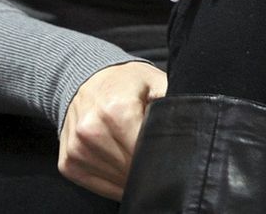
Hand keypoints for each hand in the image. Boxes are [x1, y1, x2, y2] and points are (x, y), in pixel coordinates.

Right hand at [59, 61, 166, 199]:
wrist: (85, 79)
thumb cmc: (125, 83)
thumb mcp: (155, 82)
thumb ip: (174, 103)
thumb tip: (197, 124)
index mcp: (116, 110)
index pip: (146, 152)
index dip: (161, 157)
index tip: (170, 154)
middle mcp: (91, 130)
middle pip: (131, 170)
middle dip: (148, 168)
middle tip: (156, 156)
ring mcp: (77, 149)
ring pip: (116, 183)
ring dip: (131, 178)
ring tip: (137, 157)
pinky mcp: (68, 163)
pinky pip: (97, 187)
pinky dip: (113, 183)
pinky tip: (121, 165)